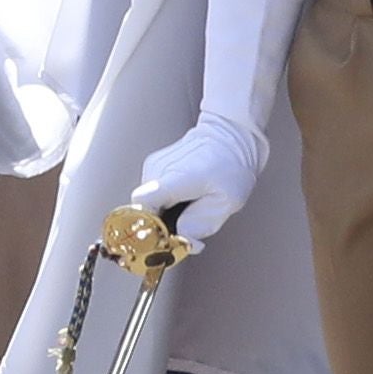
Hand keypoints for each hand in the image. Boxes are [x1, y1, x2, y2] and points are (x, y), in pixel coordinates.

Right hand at [133, 112, 268, 244]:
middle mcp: (157, 170)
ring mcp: (153, 166)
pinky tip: (186, 198)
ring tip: (190, 206)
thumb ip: (202, 224)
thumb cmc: (231, 165)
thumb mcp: (227, 201)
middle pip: (144, 210)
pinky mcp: (154, 166)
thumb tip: (182, 239)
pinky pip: (154, 194)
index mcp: (175, 178)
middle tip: (185, 228)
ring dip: (165, 213)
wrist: (230, 134)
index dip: (147, 227)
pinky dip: (166, 203)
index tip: (162, 238)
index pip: (142, 205)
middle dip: (160, 225)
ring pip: (149, 203)